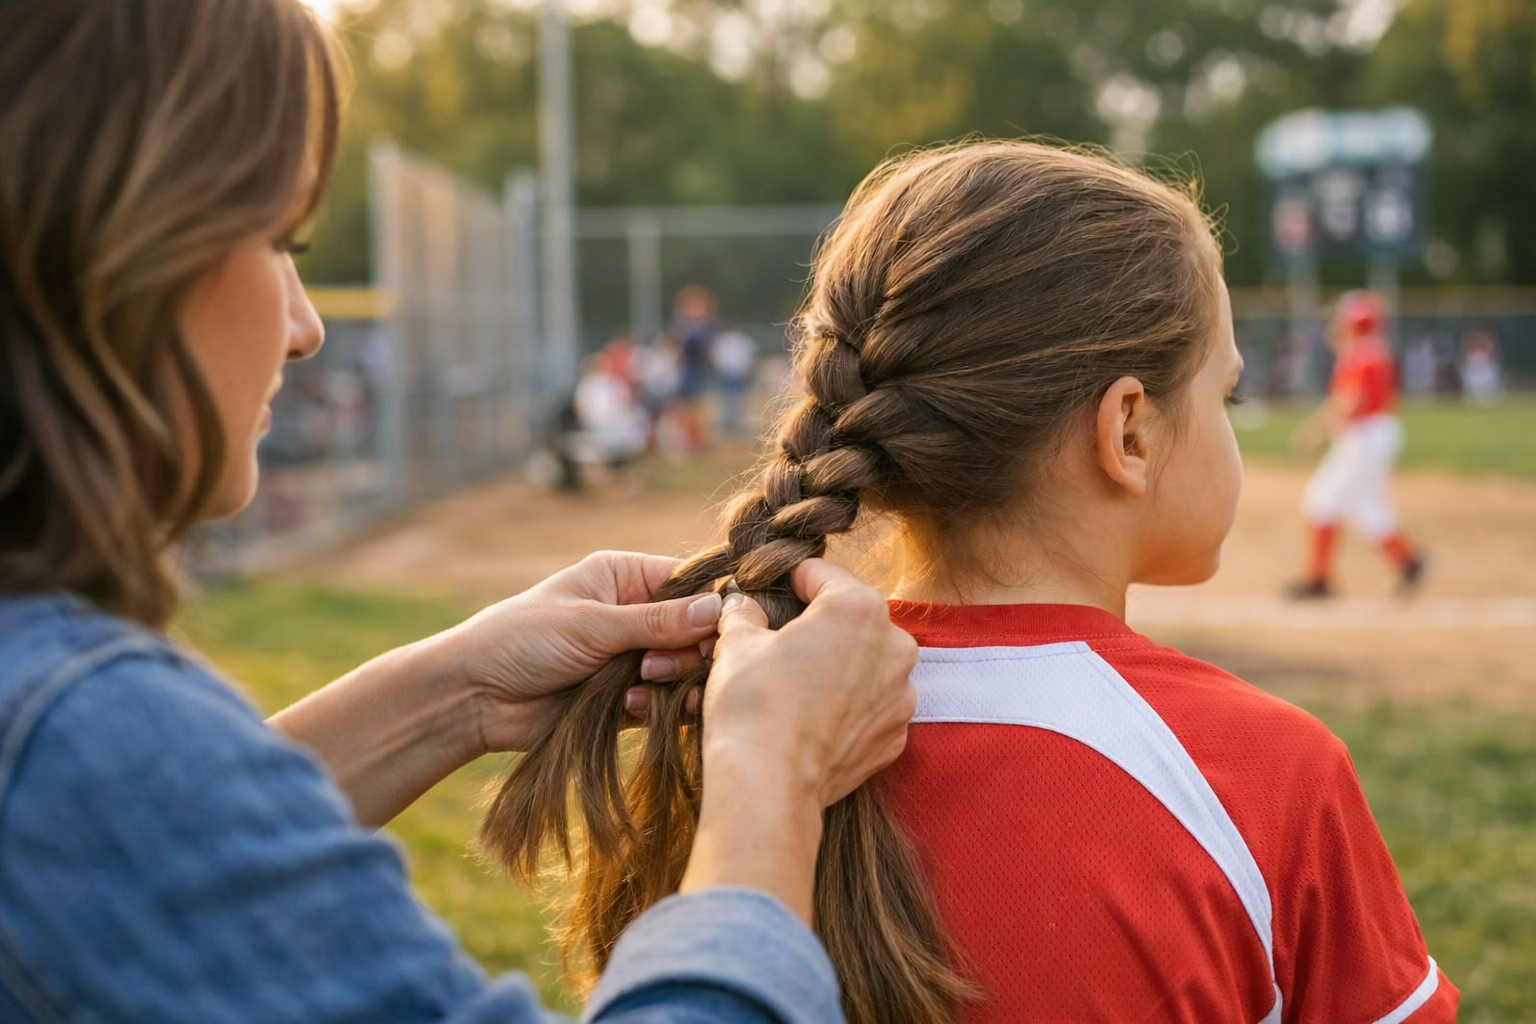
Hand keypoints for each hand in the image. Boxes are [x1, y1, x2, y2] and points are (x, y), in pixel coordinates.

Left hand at [442, 551, 722, 752]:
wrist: (475, 697)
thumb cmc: (523, 639)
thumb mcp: (591, 623)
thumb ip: (657, 621)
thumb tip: (720, 608)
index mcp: (626, 578)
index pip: (689, 584)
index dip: (710, 607)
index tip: (721, 631)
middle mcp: (635, 614)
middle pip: (696, 631)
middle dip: (689, 651)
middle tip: (659, 664)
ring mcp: (632, 658)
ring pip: (685, 670)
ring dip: (674, 681)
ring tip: (645, 684)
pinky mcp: (627, 699)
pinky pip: (664, 702)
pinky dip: (656, 707)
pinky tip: (629, 707)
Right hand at [678, 559, 918, 921]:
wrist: (768, 785)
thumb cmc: (752, 703)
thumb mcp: (737, 642)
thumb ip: (744, 613)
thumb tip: (744, 606)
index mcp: (858, 607)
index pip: (822, 575)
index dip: (789, 580)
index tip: (771, 591)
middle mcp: (894, 645)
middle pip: (852, 619)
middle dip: (819, 626)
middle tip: (779, 643)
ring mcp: (901, 695)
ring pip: (867, 664)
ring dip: (838, 666)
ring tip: (796, 686)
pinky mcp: (895, 737)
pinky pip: (871, 707)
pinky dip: (848, 708)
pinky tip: (813, 720)